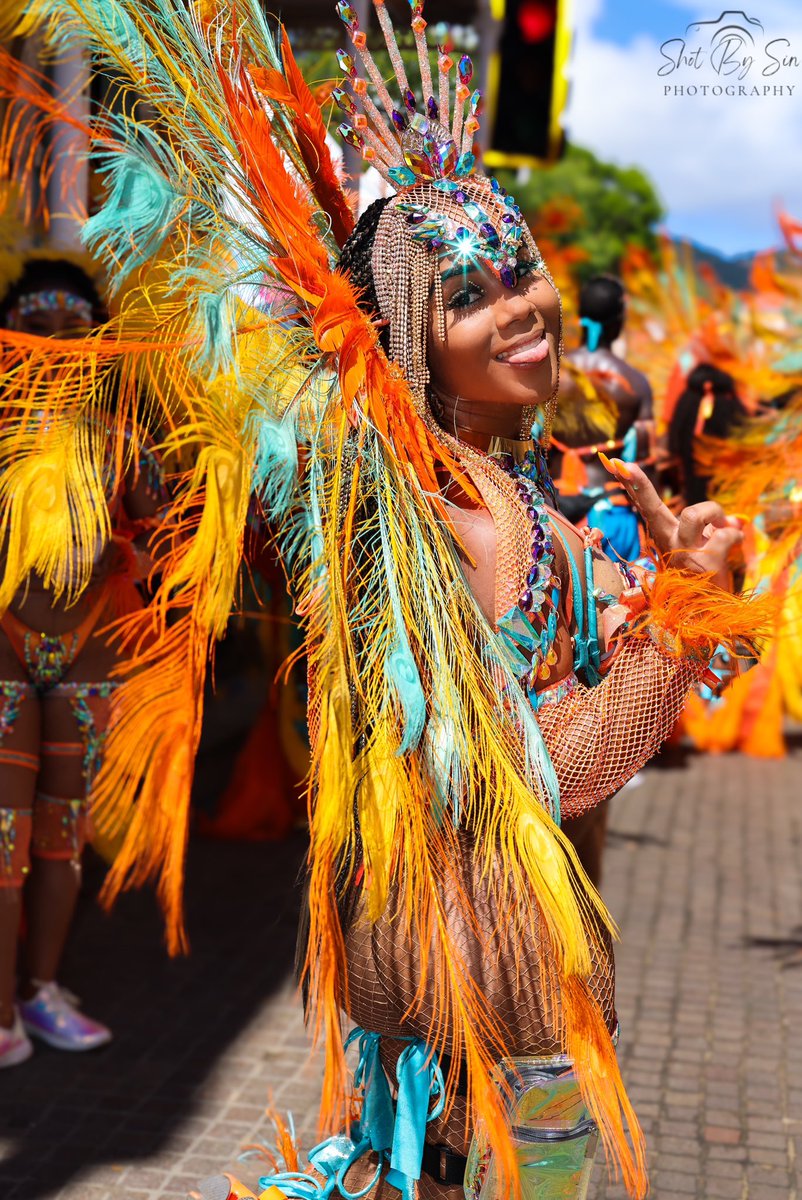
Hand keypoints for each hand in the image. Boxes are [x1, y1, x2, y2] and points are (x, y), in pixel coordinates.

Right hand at [601, 456, 743, 589]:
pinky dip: (737, 537)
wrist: (706, 614)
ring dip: (718, 514)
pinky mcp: (704, 562)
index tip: (617, 463)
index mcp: (663, 536)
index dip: (632, 484)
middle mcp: (668, 542)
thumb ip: (713, 529)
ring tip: (725, 526)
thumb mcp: (701, 547)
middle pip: (652, 507)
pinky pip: (727, 534)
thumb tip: (736, 521)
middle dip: (638, 484)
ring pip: (697, 513)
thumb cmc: (702, 577)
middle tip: (623, 464)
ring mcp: (684, 552)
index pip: (646, 505)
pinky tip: (736, 545)